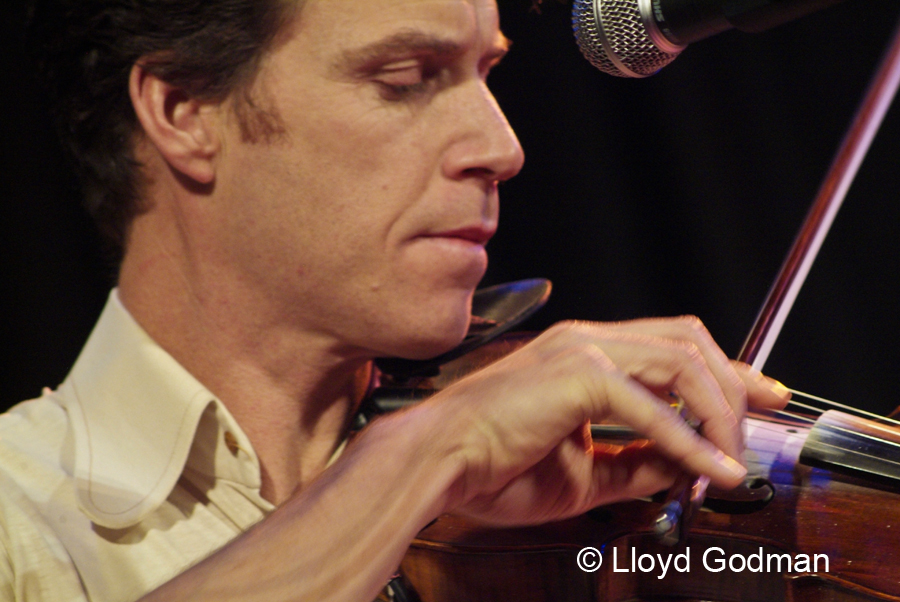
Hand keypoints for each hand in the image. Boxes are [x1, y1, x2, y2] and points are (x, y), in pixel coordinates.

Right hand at [424, 317, 788, 525]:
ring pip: (681, 360)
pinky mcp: (575, 377)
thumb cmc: (490, 466)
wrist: (435, 463)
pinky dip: (687, 440)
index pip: (671, 346)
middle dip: (733, 386)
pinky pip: (650, 406)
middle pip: (688, 340)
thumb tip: (687, 464)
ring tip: (725, 459)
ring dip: (716, 412)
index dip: (724, 372)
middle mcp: (585, 343)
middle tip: (751, 432)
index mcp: (583, 357)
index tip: (761, 399)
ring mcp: (580, 353)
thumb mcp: (585, 472)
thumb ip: (637, 463)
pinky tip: (705, 468)